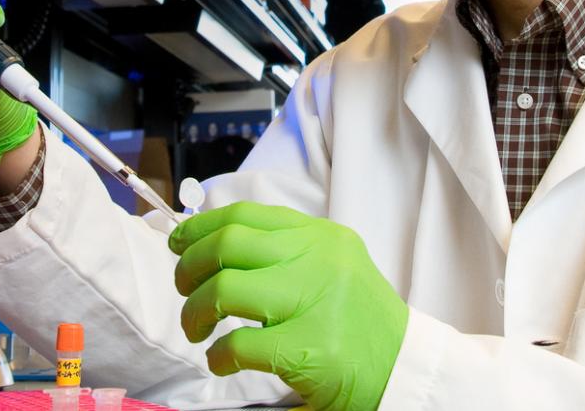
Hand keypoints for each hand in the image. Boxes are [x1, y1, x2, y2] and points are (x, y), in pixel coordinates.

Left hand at [169, 202, 407, 410]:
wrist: (405, 369)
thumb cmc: (360, 322)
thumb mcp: (333, 267)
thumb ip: (284, 252)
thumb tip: (213, 244)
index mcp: (321, 236)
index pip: (245, 215)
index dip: (200, 227)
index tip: (179, 242)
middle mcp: (318, 259)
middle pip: (227, 244)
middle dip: (189, 267)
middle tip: (183, 289)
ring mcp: (315, 302)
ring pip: (224, 288)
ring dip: (194, 312)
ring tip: (196, 329)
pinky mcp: (310, 348)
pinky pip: (238, 344)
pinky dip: (218, 355)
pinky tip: (222, 361)